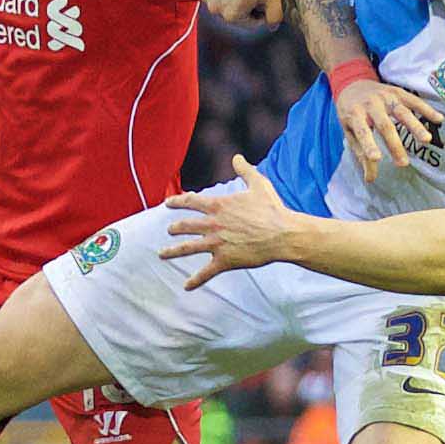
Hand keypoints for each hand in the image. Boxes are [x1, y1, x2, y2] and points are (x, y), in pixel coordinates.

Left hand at [158, 156, 296, 290]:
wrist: (282, 234)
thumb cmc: (272, 209)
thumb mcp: (258, 184)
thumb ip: (245, 170)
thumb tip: (237, 157)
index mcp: (218, 206)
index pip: (191, 201)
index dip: (177, 202)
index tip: (167, 203)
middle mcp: (213, 224)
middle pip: (186, 225)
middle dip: (175, 228)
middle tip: (169, 230)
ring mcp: (217, 243)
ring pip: (188, 248)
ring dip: (173, 251)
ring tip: (162, 254)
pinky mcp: (225, 260)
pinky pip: (206, 272)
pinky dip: (195, 280)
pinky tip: (186, 286)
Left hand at [336, 80, 442, 183]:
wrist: (352, 84)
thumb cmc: (351, 113)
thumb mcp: (349, 132)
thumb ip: (360, 153)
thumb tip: (370, 179)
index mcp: (355, 114)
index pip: (362, 132)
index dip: (369, 145)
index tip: (376, 159)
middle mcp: (370, 104)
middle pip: (385, 125)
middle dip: (395, 145)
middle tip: (403, 164)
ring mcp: (385, 96)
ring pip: (402, 111)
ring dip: (415, 126)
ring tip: (426, 141)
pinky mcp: (398, 92)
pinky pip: (414, 100)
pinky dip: (427, 109)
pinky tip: (439, 119)